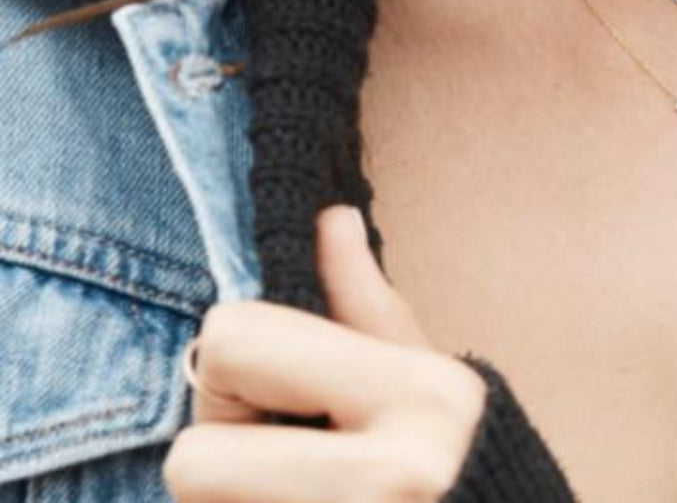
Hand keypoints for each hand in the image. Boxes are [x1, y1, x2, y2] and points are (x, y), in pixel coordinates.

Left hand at [163, 204, 487, 502]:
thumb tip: (331, 218)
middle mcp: (387, 480)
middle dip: (219, 455)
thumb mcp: (431, 378)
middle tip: (280, 458)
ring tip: (296, 492)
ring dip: (230, 501)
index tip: (275, 392)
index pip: (231, 344)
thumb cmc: (469, 466)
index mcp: (418, 398)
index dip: (234, 366)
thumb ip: (369, 306)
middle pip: (190, 461)